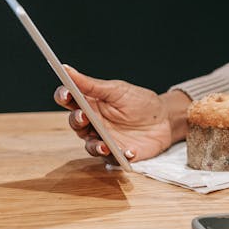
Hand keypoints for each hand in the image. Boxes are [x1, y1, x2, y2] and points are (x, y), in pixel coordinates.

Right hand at [54, 67, 188, 162]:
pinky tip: (129, 151)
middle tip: (84, 117)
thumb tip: (67, 69)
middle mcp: (93, 123)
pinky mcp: (117, 154)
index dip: (63, 96)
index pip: (69, 100)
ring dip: (95, 146)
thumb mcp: (117, 90)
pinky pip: (112, 159)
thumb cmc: (140, 102)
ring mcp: (103, 139)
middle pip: (75, 123)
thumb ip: (91, 85)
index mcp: (91, 103)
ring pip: (90, 146)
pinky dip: (119, 156)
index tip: (66, 94)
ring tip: (105, 145)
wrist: (164, 119)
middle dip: (77, 121)